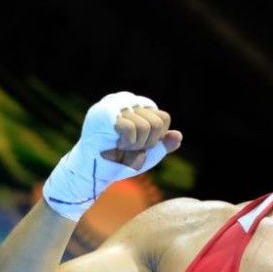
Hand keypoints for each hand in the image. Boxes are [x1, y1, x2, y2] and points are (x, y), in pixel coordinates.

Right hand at [43, 92, 182, 220]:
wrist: (94, 172)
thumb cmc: (119, 160)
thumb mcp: (148, 153)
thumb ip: (163, 144)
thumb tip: (178, 136)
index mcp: (137, 105)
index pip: (163, 118)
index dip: (156, 137)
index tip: (140, 144)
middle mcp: (126, 99)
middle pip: (157, 121)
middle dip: (147, 142)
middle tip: (128, 148)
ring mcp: (114, 104)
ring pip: (146, 126)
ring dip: (136, 145)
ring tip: (121, 147)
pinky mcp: (104, 112)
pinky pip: (131, 128)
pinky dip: (127, 144)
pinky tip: (114, 145)